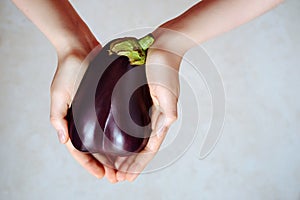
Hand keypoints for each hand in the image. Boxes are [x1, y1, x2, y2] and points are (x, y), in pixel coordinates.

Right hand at [50, 50, 118, 182]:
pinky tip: (130, 145)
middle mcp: (85, 120)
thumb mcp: (59, 94)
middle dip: (105, 165)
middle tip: (117, 177)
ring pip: (106, 140)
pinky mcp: (108, 104)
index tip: (103, 175)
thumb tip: (63, 140)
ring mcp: (97, 113)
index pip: (80, 151)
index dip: (90, 165)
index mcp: (71, 121)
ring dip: (114, 155)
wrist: (81, 48)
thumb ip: (58, 117)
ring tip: (125, 167)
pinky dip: (120, 137)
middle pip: (95, 149)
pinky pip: (114, 124)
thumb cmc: (68, 70)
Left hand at [115, 45, 181, 181]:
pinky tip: (115, 141)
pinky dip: (124, 136)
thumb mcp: (167, 89)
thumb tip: (166, 127)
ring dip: (126, 154)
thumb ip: (169, 109)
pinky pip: (131, 124)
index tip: (127, 178)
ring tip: (115, 167)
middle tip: (117, 178)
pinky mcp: (138, 101)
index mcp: (163, 117)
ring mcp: (146, 110)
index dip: (139, 165)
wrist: (163, 46)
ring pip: (135, 139)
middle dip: (130, 165)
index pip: (149, 149)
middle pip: (141, 148)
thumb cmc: (165, 66)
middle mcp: (154, 117)